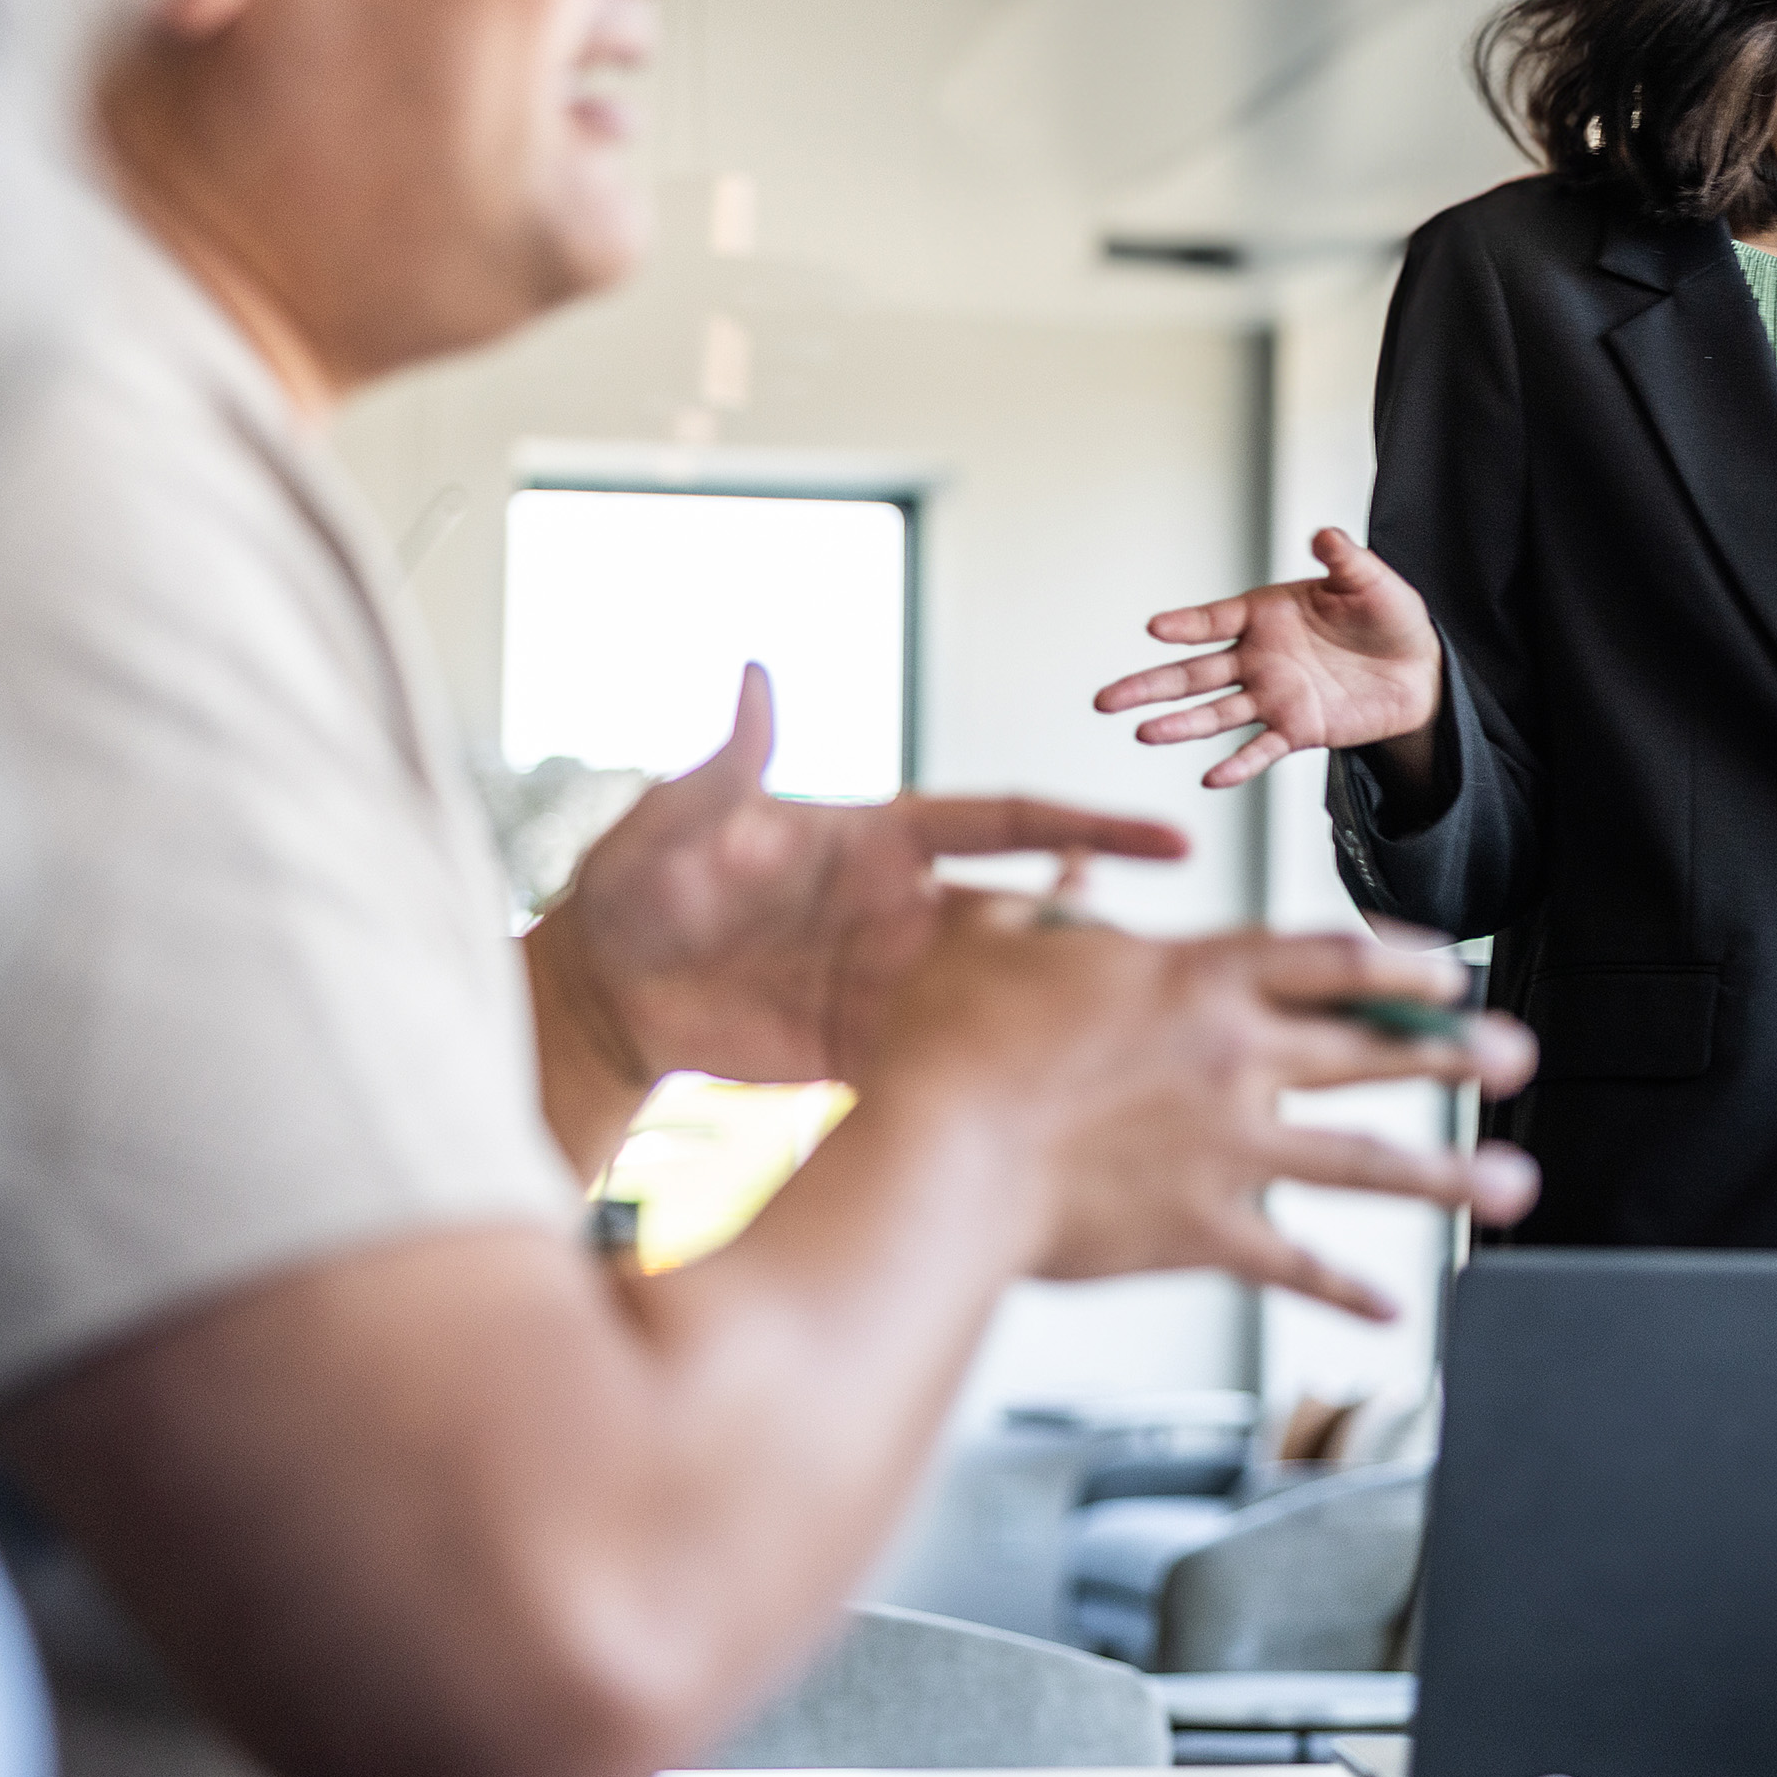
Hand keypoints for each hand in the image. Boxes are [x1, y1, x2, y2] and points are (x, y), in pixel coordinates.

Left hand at [530, 666, 1189, 1097]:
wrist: (604, 993)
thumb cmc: (636, 884)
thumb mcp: (676, 821)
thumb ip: (728, 764)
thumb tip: (755, 678)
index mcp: (882, 840)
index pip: (1009, 823)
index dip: (1091, 829)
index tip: (1171, 841)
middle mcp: (904, 908)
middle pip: (1031, 912)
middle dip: (1099, 932)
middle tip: (1167, 966)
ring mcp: (894, 981)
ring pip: (1005, 991)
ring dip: (1058, 1008)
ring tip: (1128, 1036)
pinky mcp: (870, 1046)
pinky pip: (950, 1057)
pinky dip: (994, 1072)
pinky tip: (1040, 1097)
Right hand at [879, 893, 1539, 1316]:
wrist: (941, 1157)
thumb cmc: (949, 1042)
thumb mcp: (994, 938)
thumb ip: (1053, 901)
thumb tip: (1073, 866)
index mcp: (1198, 978)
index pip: (1329, 957)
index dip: (1400, 963)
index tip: (1450, 974)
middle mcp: (1236, 1058)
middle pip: (1372, 1051)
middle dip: (1454, 1055)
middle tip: (1518, 1056)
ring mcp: (1230, 1149)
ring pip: (1366, 1162)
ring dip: (1449, 1176)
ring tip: (1518, 1184)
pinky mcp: (1203, 1230)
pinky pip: (1294, 1266)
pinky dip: (1346, 1289)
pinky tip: (1395, 1306)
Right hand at [1095, 528, 1441, 789]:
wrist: (1419, 669)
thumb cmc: (1387, 616)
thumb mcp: (1368, 580)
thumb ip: (1343, 559)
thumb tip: (1324, 535)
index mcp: (1265, 615)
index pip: (1213, 619)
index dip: (1185, 625)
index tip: (1154, 628)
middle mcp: (1258, 658)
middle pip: (1193, 674)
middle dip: (1149, 685)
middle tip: (1106, 699)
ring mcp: (1272, 697)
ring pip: (1215, 713)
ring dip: (1180, 725)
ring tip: (1144, 733)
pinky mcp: (1296, 730)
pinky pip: (1261, 750)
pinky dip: (1237, 765)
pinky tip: (1212, 776)